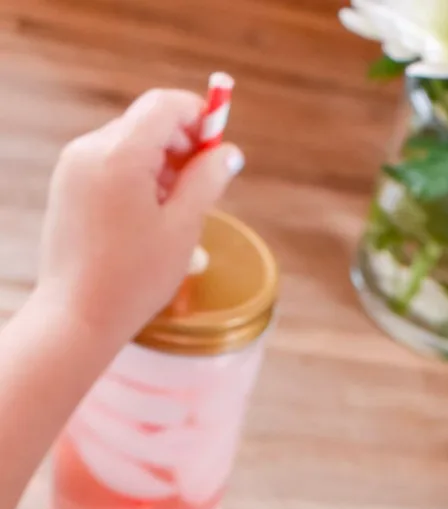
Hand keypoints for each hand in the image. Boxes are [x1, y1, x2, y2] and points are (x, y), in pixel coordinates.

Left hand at [34, 88, 243, 352]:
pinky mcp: (68, 184)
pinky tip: (151, 216)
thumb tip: (228, 153)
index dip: (200, 116)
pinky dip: (138, 176)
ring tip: (177, 211)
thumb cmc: (135, 277)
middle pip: (147, 122)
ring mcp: (74, 166)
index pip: (165, 105)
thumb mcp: (183, 228)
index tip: (221, 143)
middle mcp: (90, 149)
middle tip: (207, 184)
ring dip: (162, 164)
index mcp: (120, 155)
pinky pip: (111, 163)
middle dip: (182, 144)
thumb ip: (207, 181)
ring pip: (130, 143)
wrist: (79, 313)